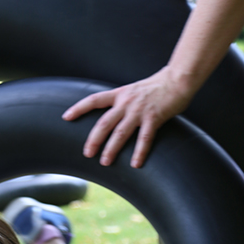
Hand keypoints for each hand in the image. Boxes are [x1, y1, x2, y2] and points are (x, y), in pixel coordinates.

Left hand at [62, 65, 192, 167]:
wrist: (177, 79)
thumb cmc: (156, 87)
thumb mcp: (132, 90)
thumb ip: (120, 102)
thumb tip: (110, 116)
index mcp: (119, 94)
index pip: (94, 100)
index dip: (79, 108)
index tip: (66, 117)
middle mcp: (126, 102)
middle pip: (104, 123)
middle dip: (93, 139)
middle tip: (87, 154)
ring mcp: (139, 110)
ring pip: (120, 133)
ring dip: (111, 149)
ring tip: (105, 162)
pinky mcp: (154, 117)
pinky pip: (144, 138)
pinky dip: (139, 152)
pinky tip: (136, 164)